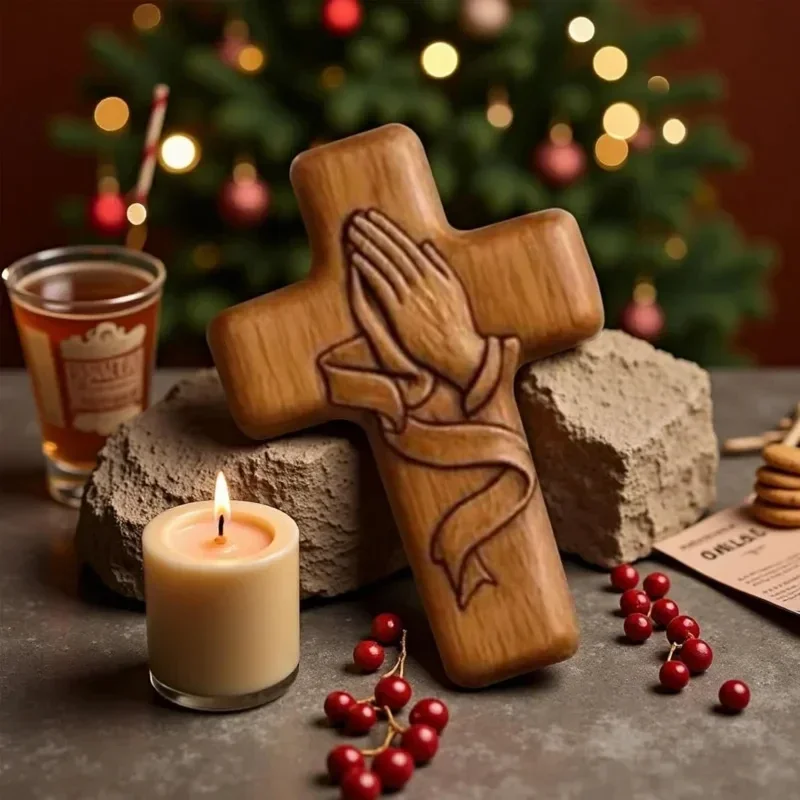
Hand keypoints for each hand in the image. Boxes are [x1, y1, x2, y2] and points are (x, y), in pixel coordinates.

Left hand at [345, 209, 485, 390]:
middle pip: (393, 250)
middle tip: (355, 218)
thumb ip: (440, 264)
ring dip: (367, 245)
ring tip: (352, 232)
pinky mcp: (400, 313)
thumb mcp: (455, 288)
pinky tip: (355, 257)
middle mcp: (421, 281)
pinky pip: (381, 286)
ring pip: (385, 264)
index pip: (406, 244)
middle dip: (373, 231)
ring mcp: (410, 296)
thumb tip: (425, 244)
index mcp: (434, 273)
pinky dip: (368, 270)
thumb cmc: (458, 323)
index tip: (372, 216)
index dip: (387, 228)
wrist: (458, 351)